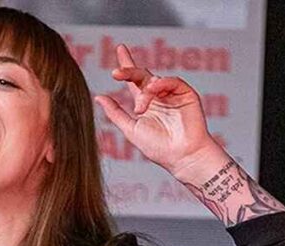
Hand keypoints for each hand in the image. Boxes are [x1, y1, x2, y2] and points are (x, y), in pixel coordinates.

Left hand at [94, 44, 218, 174]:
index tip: (120, 49)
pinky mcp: (186, 94)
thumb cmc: (158, 148)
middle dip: (129, 71)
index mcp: (145, 103)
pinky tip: (153, 90)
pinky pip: (172, 81)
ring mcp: (173, 94)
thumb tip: (99, 97)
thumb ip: (115, 112)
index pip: (133, 81)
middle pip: (142, 75)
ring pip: (155, 80)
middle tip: (116, 73)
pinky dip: (161, 83)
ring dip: (145, 90)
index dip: (126, 66)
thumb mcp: (130, 128)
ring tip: (141, 107)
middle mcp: (158, 96)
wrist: (181, 156)